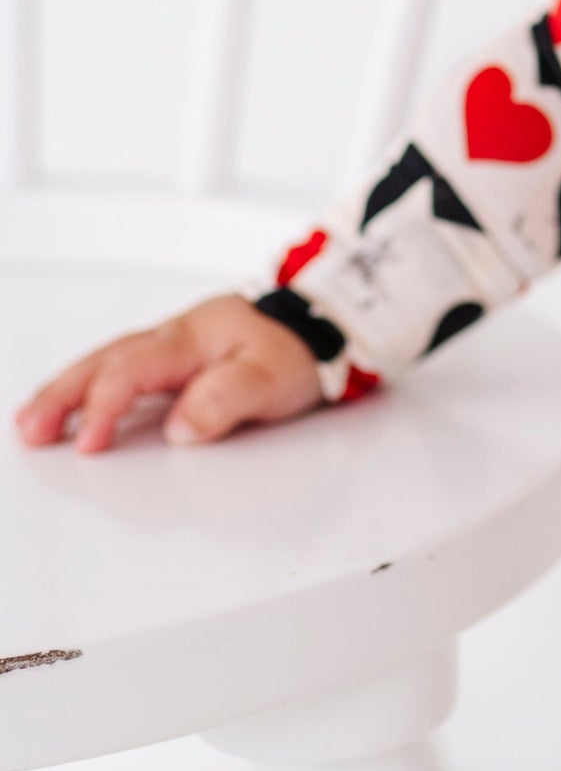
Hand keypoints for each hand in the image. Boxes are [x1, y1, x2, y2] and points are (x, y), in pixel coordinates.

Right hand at [12, 295, 324, 454]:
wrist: (320, 324)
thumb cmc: (295, 349)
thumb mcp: (274, 377)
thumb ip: (228, 399)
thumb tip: (182, 428)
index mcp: (189, 340)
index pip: (130, 371)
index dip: (104, 408)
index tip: (89, 445)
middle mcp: (171, 339)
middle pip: (101, 363)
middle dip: (60, 397)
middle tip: (30, 432)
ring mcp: (169, 348)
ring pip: (103, 363)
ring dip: (65, 392)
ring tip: (33, 424)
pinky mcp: (174, 360)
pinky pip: (118, 369)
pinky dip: (88, 387)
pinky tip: (73, 409)